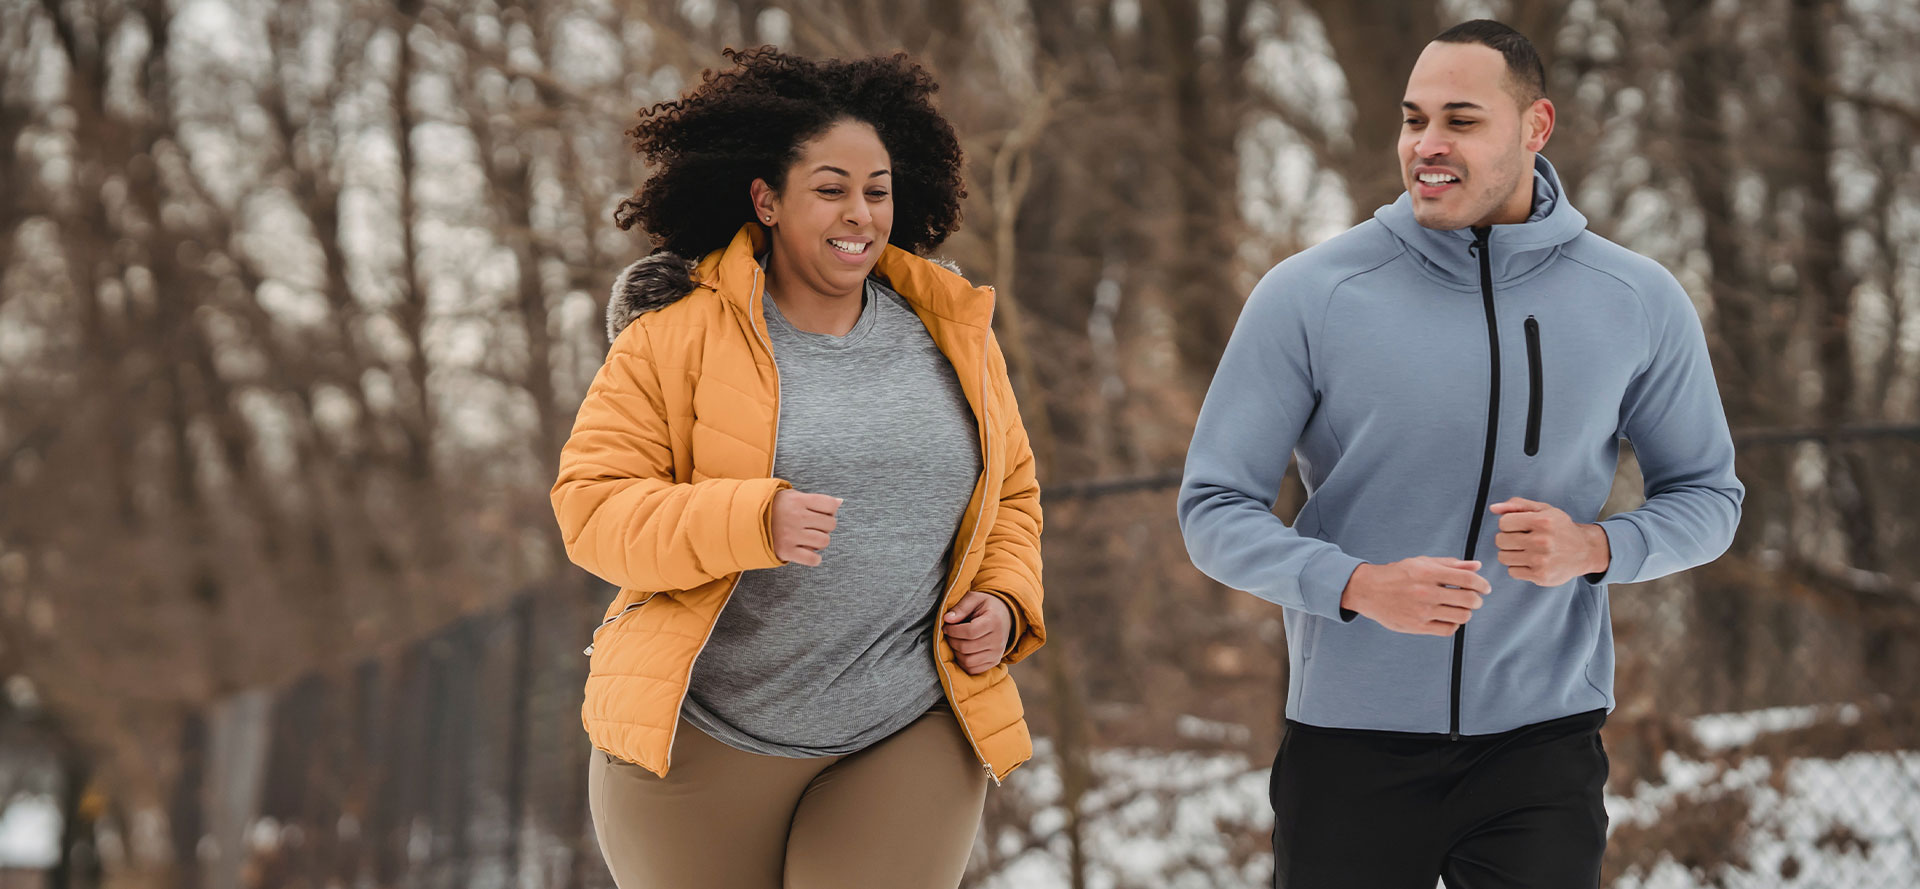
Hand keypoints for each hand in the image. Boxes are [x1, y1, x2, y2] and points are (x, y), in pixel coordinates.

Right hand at [770, 490, 840, 566]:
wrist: (745, 520)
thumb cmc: (773, 507)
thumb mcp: (792, 496)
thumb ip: (815, 500)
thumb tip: (840, 502)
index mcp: (798, 500)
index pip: (830, 505)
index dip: (830, 510)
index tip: (821, 513)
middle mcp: (796, 517)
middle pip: (830, 524)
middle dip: (825, 526)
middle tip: (813, 526)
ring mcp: (791, 535)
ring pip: (824, 541)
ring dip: (820, 541)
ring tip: (809, 538)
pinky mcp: (785, 551)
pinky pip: (813, 559)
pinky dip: (814, 558)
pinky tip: (807, 552)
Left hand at [943, 591, 1012, 674]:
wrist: (1006, 616)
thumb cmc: (986, 607)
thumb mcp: (974, 598)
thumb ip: (960, 607)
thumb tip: (947, 619)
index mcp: (994, 621)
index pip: (970, 631)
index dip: (953, 631)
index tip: (946, 627)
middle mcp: (998, 639)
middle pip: (967, 648)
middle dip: (952, 641)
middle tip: (948, 634)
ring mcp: (997, 653)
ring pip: (968, 661)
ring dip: (956, 653)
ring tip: (955, 642)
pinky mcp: (994, 662)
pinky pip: (973, 669)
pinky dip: (963, 662)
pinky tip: (961, 651)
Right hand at [1339, 556, 1490, 635]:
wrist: (1368, 590)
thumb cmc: (1398, 574)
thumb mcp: (1422, 563)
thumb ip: (1450, 564)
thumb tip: (1477, 566)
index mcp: (1428, 572)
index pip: (1467, 580)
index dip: (1482, 584)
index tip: (1485, 588)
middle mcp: (1425, 592)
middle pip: (1468, 600)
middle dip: (1477, 600)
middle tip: (1474, 599)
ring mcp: (1421, 611)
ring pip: (1461, 616)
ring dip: (1467, 612)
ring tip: (1461, 608)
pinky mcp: (1417, 626)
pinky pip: (1448, 629)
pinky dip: (1454, 624)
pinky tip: (1449, 617)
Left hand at [1489, 497, 1609, 585]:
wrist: (1584, 551)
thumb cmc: (1560, 528)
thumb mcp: (1544, 510)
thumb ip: (1517, 505)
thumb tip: (1493, 508)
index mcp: (1542, 521)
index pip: (1503, 523)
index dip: (1508, 524)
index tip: (1519, 526)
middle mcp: (1542, 541)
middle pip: (1500, 540)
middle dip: (1507, 538)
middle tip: (1521, 539)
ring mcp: (1541, 561)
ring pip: (1503, 557)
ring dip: (1510, 553)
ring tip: (1525, 550)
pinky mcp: (1541, 576)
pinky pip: (1512, 572)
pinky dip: (1518, 567)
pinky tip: (1530, 561)